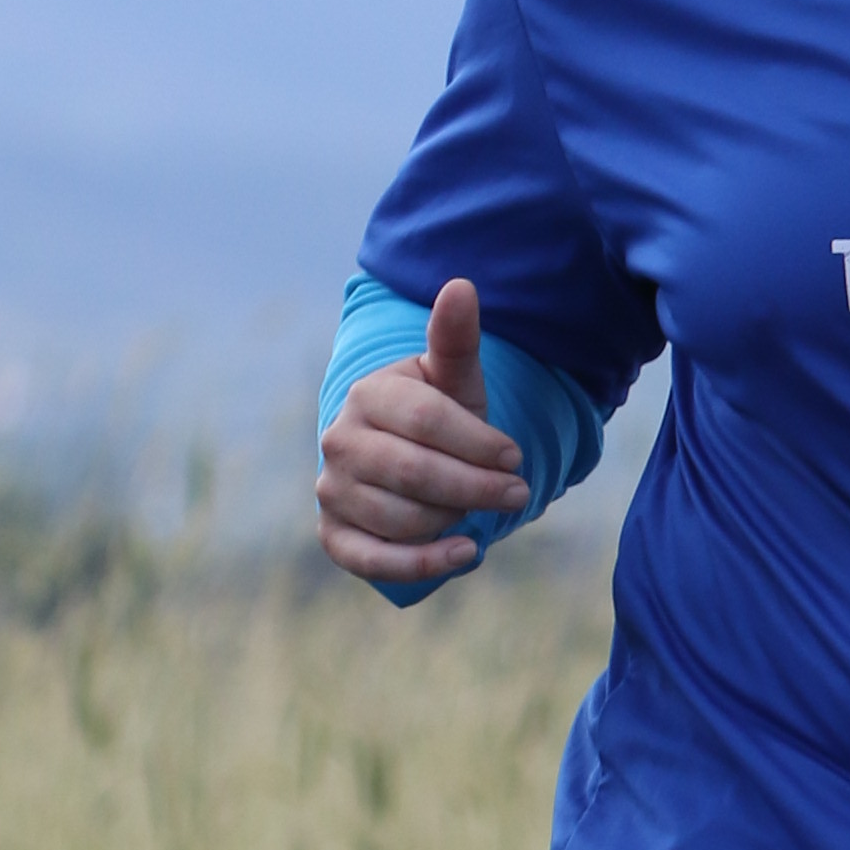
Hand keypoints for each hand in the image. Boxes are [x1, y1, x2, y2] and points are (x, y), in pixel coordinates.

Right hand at [314, 276, 527, 581]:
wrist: (406, 460)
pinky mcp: (333, 535)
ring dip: (456, 519)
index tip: (516, 457)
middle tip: (518, 492)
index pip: (428, 421)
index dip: (480, 443)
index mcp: (368, 394)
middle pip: (416, 474)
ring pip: (404, 518)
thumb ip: (456, 339)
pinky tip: (467, 552)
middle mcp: (339, 440)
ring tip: (480, 510)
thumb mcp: (454, 379)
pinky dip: (424, 563)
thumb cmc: (440, 416)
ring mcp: (332, 489)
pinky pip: (374, 560)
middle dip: (477, 487)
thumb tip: (460, 286)